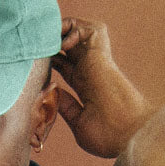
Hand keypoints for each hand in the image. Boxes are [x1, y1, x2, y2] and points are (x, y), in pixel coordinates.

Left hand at [51, 18, 152, 160]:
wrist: (129, 136)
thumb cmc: (108, 136)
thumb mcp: (79, 123)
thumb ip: (66, 106)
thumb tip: (53, 92)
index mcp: (84, 85)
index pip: (65, 64)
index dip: (50, 57)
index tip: (35, 59)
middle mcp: (89, 70)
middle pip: (69, 44)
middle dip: (52, 39)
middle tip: (37, 45)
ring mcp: (96, 62)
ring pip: (79, 30)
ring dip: (63, 29)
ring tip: (49, 41)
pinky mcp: (103, 56)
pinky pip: (90, 30)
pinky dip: (75, 30)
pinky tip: (63, 45)